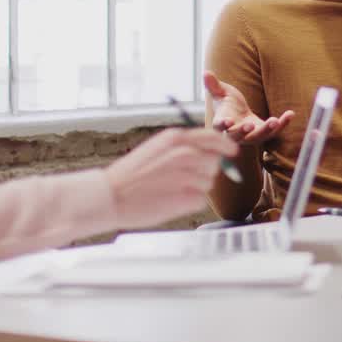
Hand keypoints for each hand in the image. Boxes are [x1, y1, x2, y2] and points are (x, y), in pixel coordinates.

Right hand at [104, 127, 237, 227]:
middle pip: (215, 162)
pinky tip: (170, 200)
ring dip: (195, 188)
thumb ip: (182, 148)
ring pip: (208, 183)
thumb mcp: (156, 149)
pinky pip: (201, 200)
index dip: (225, 146)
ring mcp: (189, 175)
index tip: (232, 152)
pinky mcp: (188, 197)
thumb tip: (209, 153)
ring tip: (169, 189)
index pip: (214, 138)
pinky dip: (189, 203)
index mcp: (176, 138)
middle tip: (181, 179)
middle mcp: (186, 153)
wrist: (109, 195)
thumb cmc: (130, 175)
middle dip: (205, 171)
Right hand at [203, 70, 293, 144]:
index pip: (220, 126)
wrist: (239, 115)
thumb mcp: (221, 93)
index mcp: (221, 123)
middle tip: (251, 124)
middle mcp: (235, 133)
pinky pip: (274, 132)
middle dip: (244, 131)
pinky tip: (290, 114)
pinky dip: (282, 124)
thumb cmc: (227, 104)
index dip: (223, 124)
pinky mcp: (263, 134)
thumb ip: (214, 85)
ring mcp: (250, 136)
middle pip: (238, 136)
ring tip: (275, 120)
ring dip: (267, 130)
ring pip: (258, 136)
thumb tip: (205, 72)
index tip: (227, 122)